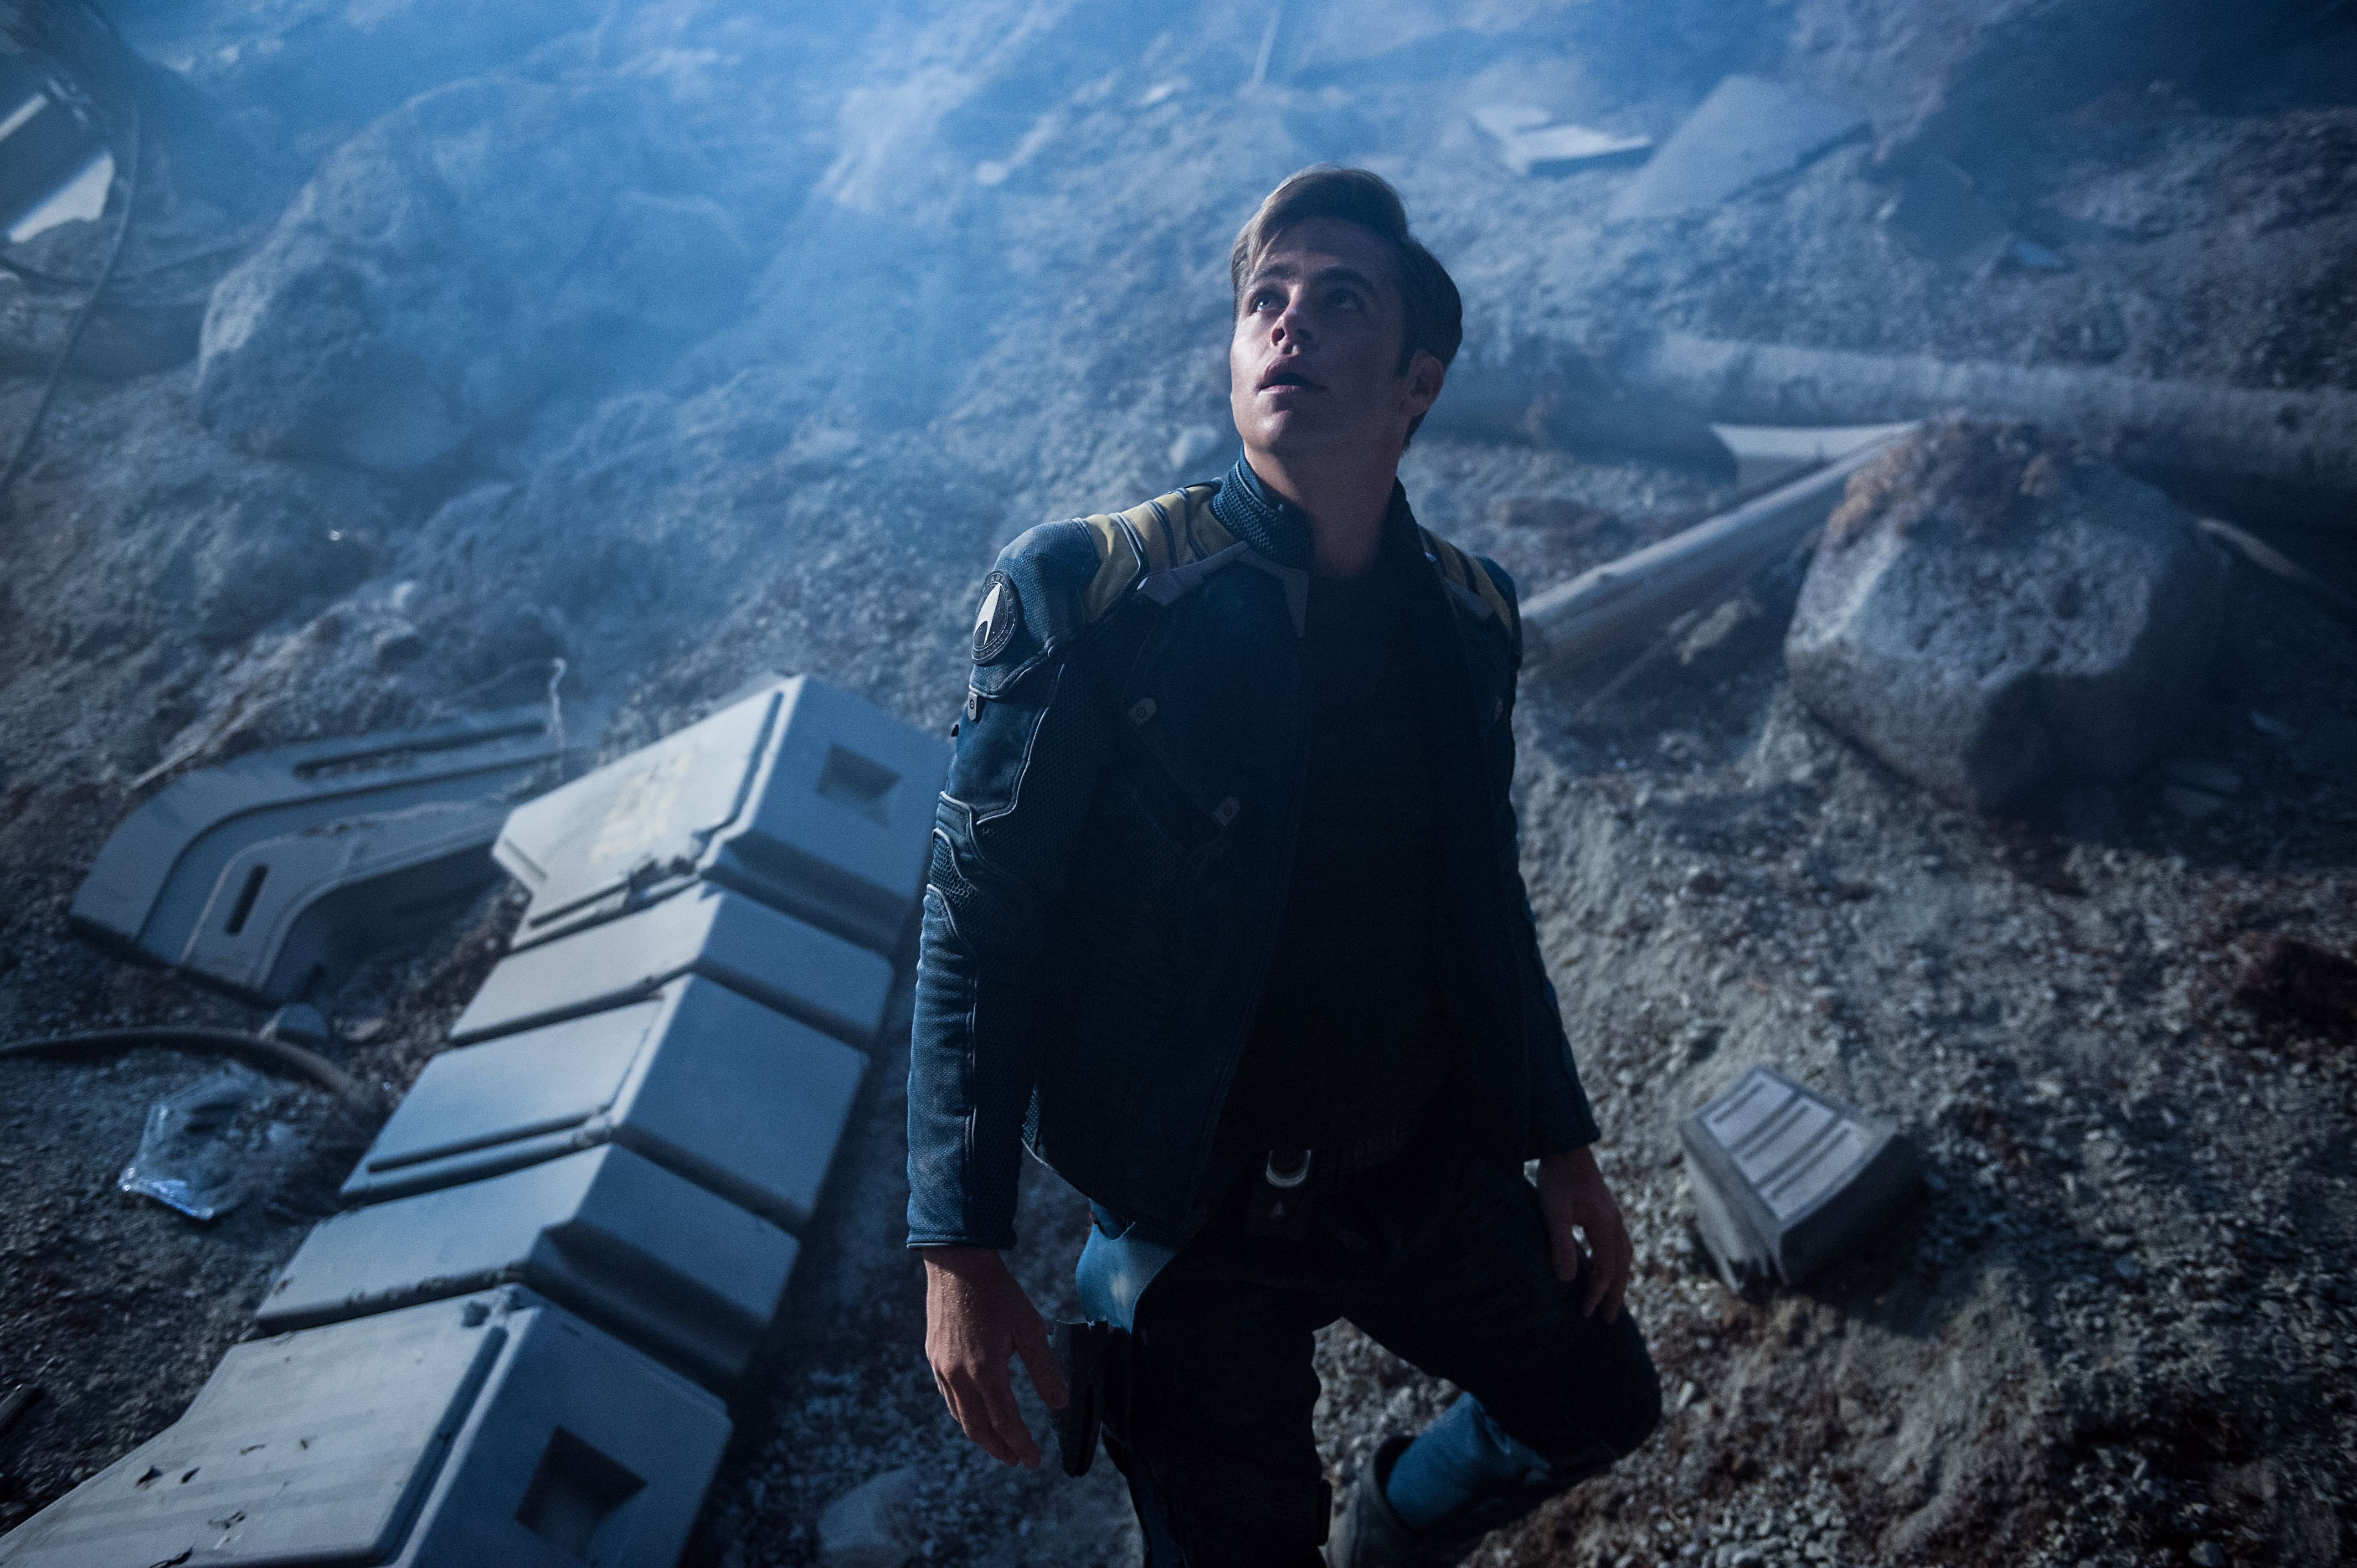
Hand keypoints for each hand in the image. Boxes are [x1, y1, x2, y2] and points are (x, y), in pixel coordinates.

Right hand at [922, 1247, 1068, 1465]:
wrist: (958, 1264)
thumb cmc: (998, 1293)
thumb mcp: (1030, 1328)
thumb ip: (1044, 1369)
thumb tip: (1060, 1403)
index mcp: (985, 1371)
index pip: (1006, 1422)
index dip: (1021, 1445)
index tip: (1034, 1461)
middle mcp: (958, 1376)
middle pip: (977, 1428)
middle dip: (998, 1448)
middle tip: (1015, 1461)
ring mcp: (941, 1367)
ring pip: (959, 1415)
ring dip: (979, 1435)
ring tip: (997, 1443)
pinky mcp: (933, 1357)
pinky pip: (948, 1397)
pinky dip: (963, 1413)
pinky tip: (974, 1411)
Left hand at [1536, 1146, 1633, 1322]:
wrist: (1566, 1147)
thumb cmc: (1557, 1178)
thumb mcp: (1553, 1211)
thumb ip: (1561, 1244)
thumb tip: (1567, 1280)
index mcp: (1605, 1225)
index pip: (1606, 1269)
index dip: (1597, 1293)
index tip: (1586, 1313)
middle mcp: (1615, 1223)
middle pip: (1622, 1267)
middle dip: (1615, 1294)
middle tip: (1608, 1320)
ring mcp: (1612, 1217)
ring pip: (1623, 1256)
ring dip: (1617, 1280)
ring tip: (1610, 1300)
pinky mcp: (1605, 1213)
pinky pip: (1617, 1246)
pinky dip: (1614, 1264)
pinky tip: (1602, 1269)